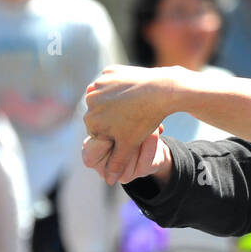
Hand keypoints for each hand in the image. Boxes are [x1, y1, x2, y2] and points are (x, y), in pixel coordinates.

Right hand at [83, 64, 179, 185]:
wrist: (161, 90)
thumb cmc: (144, 119)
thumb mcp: (131, 143)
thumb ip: (117, 162)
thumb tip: (109, 180)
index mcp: (91, 119)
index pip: (100, 131)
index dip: (115, 133)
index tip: (129, 130)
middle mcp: (90, 99)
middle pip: (102, 114)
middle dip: (116, 118)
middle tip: (135, 117)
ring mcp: (100, 83)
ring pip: (107, 98)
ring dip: (118, 102)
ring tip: (137, 106)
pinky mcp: (111, 71)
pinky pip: (114, 82)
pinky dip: (123, 87)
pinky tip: (136, 91)